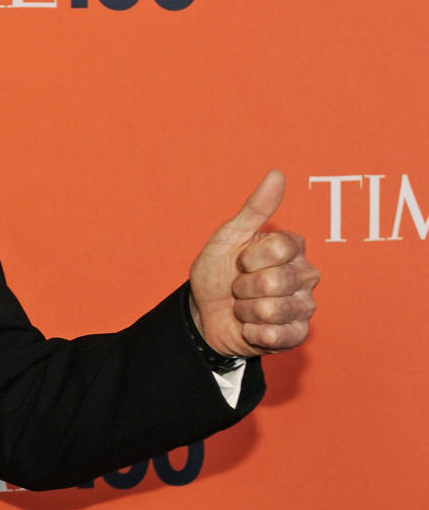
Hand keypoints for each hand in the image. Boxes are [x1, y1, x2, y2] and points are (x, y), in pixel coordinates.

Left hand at [188, 169, 318, 358]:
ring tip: (243, 307)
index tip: (240, 261)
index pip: (281, 247)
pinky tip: (250, 327)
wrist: (204, 313)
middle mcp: (305, 275)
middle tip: (238, 287)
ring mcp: (305, 306)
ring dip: (245, 310)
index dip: (250, 257)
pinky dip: (252, 332)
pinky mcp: (299, 334)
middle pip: (275, 280)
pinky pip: (277, 335)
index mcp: (292, 248)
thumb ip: (255, 208)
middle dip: (243, 286)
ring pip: (273, 309)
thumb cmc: (217, 272)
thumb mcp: (228, 237)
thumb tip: (277, 174)